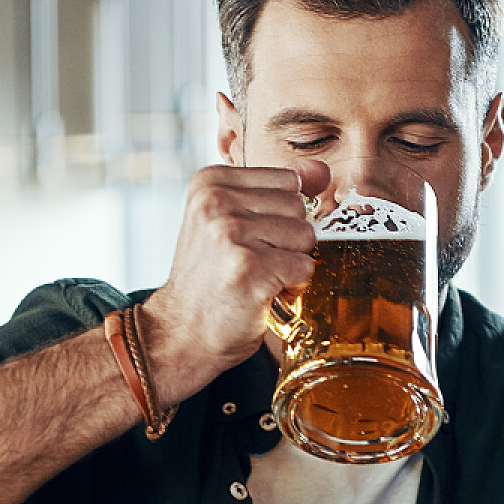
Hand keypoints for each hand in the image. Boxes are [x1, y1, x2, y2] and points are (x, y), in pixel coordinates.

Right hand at [139, 161, 329, 402]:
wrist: (181, 333)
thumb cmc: (211, 278)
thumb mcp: (233, 221)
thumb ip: (277, 191)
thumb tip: (321, 170)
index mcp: (211, 182)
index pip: (288, 180)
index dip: (280, 216)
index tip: (250, 238)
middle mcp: (217, 201)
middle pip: (299, 207)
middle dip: (288, 240)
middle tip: (253, 262)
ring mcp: (232, 234)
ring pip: (306, 236)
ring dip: (290, 264)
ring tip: (257, 277)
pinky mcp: (250, 268)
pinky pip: (304, 267)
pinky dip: (293, 287)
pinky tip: (262, 294)